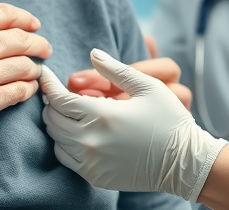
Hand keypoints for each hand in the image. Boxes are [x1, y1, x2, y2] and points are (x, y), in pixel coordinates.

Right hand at [0, 0, 51, 180]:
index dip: (25, 17)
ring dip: (34, 66)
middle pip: (22, 38)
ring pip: (26, 65)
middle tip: (44, 47)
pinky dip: (28, 88)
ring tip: (34, 68)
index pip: (6, 13)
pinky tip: (26, 87)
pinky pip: (21, 90)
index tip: (33, 24)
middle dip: (38, 42)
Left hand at [40, 49, 226, 200]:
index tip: (45, 74)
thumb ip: (116, 69)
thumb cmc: (169, 120)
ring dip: (56, 123)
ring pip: (55, 139)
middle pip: (52, 118)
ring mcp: (91, 161)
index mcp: (102, 115)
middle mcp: (91, 140)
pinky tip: (75, 133)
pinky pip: (65, 158)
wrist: (183, 163)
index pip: (59, 98)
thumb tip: (94, 52)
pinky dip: (64, 143)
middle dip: (51, 102)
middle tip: (57, 92)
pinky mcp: (94, 176)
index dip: (48, 84)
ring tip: (66, 111)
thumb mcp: (148, 86)